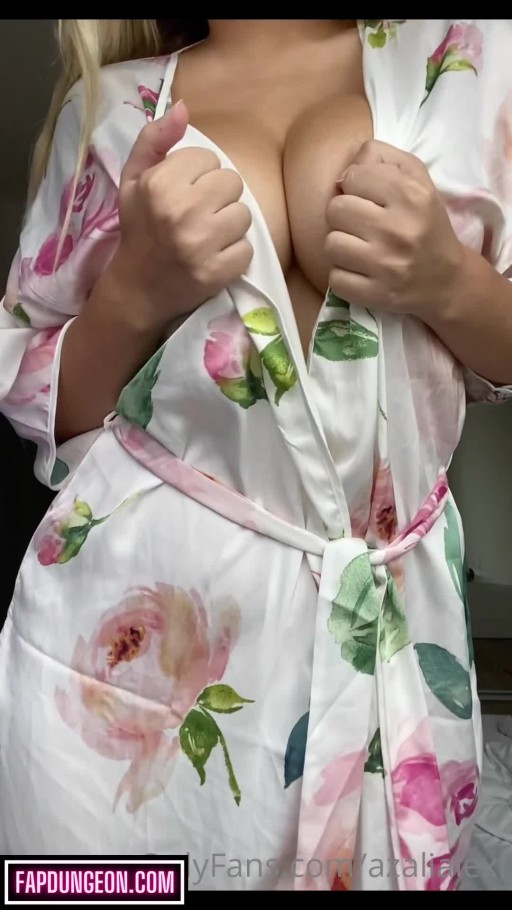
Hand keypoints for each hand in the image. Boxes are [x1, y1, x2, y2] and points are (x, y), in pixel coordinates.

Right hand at [114, 101, 252, 330]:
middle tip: (200, 215)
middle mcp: (181, 211)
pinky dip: (234, 254)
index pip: (208, 159)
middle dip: (219, 197)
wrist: (138, 288)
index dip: (198, 175)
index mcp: (160, 184)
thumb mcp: (133, 180)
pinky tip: (214, 257)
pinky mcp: (216, 272)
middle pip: (232, 183)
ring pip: (244, 215)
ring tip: (208, 235)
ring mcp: (200, 244)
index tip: (184, 193)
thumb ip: (155, 140)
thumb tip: (183, 106)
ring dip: (230, 225)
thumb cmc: (139, 230)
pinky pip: (246, 249)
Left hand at [325, 140, 464, 318]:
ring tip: (359, 248)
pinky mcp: (378, 294)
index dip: (355, 186)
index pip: (353, 176)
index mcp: (411, 195)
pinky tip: (360, 272)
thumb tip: (343, 172)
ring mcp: (387, 265)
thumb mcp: (417, 179)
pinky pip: (335, 278)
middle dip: (344, 216)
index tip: (368, 199)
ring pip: (331, 244)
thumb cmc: (426, 224)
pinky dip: (343, 276)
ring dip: (341, 246)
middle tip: (361, 225)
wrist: (447, 280)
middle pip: (335, 209)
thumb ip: (381, 158)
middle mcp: (399, 229)